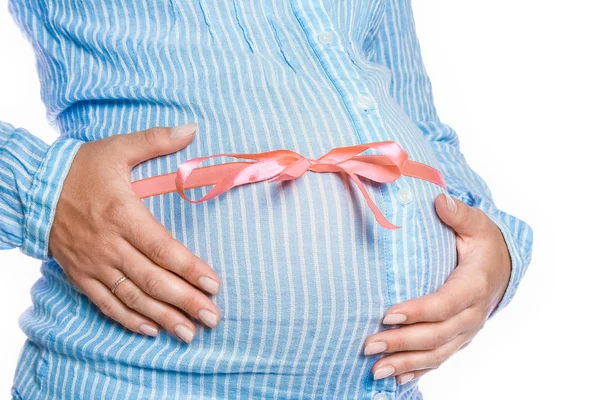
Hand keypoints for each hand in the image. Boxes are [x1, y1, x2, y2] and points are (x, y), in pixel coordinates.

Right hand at [49, 123, 221, 343]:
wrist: (33, 188)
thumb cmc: (81, 168)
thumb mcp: (117, 148)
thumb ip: (156, 140)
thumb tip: (192, 128)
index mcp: (123, 214)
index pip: (162, 248)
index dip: (189, 269)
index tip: (214, 285)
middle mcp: (109, 245)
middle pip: (152, 280)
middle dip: (185, 301)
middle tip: (212, 318)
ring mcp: (94, 264)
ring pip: (132, 298)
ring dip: (163, 317)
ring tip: (189, 333)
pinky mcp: (81, 275)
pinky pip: (106, 303)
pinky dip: (128, 319)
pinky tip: (151, 330)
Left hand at [363, 192, 511, 383]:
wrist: (503, 268)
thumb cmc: (484, 245)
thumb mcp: (477, 225)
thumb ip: (459, 215)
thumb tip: (440, 201)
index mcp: (474, 285)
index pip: (444, 303)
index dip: (418, 311)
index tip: (387, 314)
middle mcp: (472, 315)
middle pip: (437, 335)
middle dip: (402, 343)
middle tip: (369, 346)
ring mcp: (466, 332)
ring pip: (437, 354)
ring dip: (405, 364)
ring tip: (375, 370)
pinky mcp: (458, 339)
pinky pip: (439, 360)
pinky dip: (418, 371)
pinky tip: (396, 380)